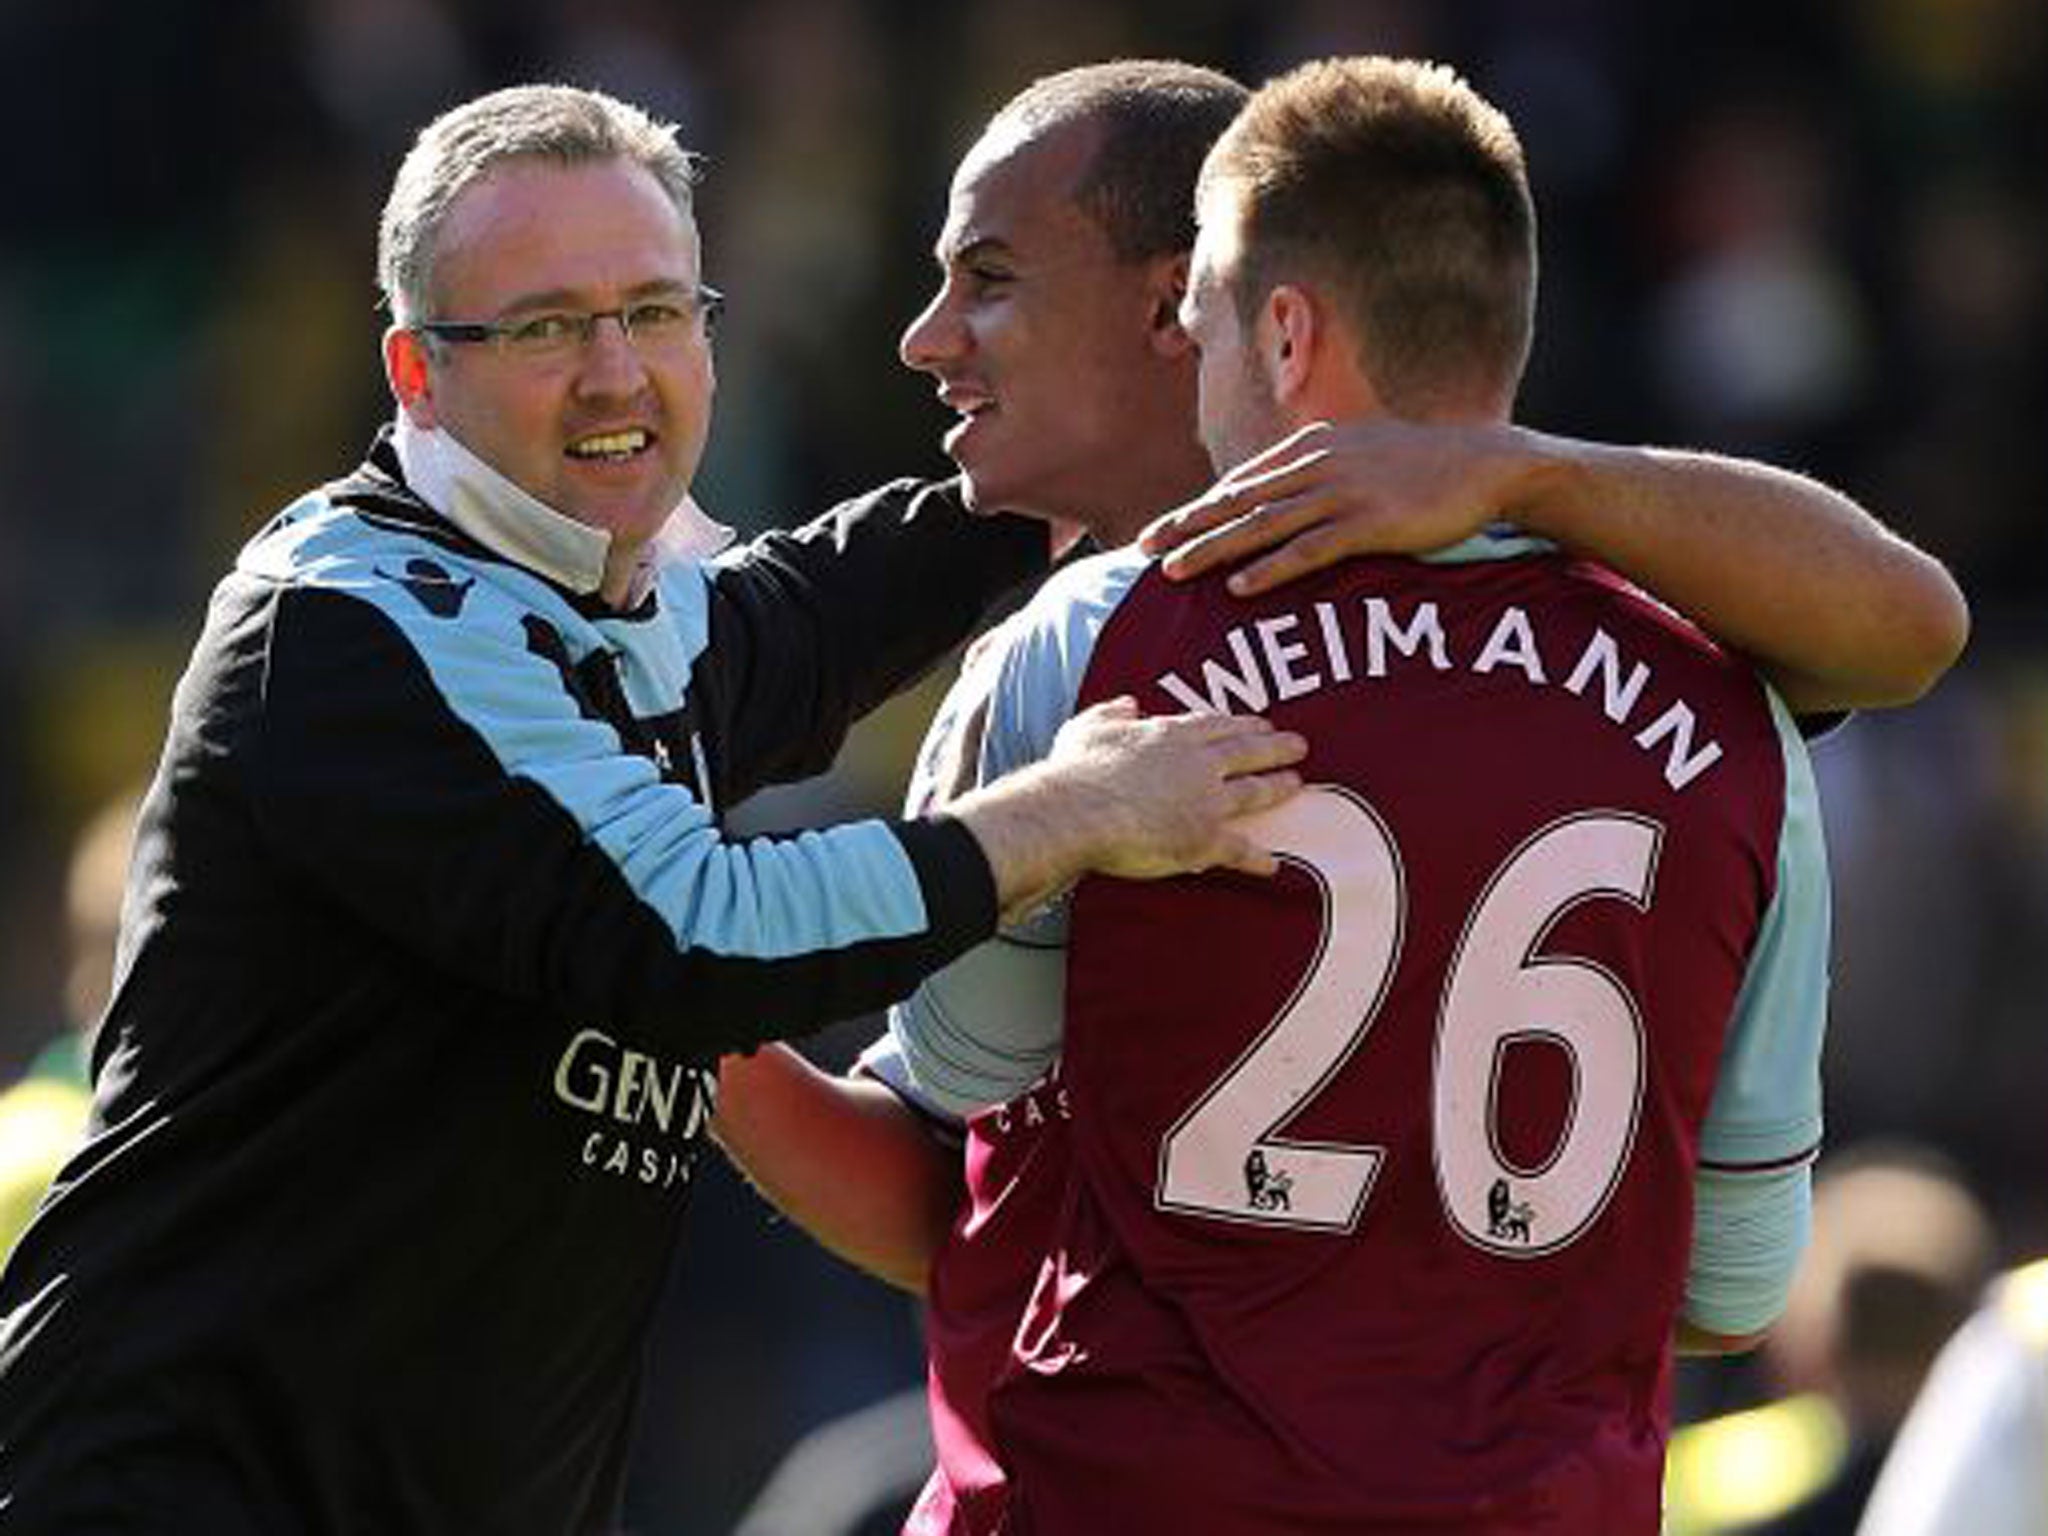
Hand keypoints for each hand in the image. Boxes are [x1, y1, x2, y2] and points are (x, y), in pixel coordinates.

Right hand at [1045, 697, 1306, 879]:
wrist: (1078, 812)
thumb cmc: (1077, 771)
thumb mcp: (1089, 727)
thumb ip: (1112, 712)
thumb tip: (1129, 702)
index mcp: (1171, 735)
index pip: (1216, 725)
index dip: (1240, 725)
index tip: (1259, 724)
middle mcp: (1197, 763)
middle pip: (1246, 752)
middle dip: (1276, 747)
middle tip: (1299, 745)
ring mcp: (1206, 802)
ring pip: (1253, 792)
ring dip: (1278, 788)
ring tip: (1298, 784)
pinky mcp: (1204, 840)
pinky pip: (1239, 850)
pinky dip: (1258, 859)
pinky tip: (1273, 865)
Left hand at [1138, 419, 1536, 595]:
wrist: (1486, 465)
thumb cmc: (1423, 467)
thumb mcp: (1360, 455)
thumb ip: (1317, 471)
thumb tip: (1279, 494)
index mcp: (1312, 448)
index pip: (1240, 483)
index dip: (1196, 509)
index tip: (1158, 530)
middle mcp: (1319, 465)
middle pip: (1237, 500)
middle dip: (1186, 526)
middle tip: (1142, 550)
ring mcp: (1344, 492)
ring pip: (1262, 524)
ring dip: (1213, 548)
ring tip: (1173, 571)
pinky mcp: (1370, 522)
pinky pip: (1309, 549)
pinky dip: (1270, 568)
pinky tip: (1239, 586)